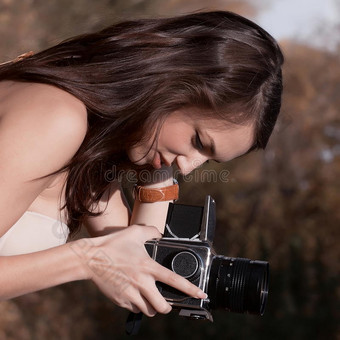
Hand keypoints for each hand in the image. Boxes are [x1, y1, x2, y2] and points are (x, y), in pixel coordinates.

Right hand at [73, 225, 205, 316]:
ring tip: (149, 298)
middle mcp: (142, 283)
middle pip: (162, 307)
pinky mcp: (120, 300)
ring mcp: (130, 294)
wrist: (91, 258)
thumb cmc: (113, 244)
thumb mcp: (135, 232)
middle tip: (166, 302)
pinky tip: (134, 295)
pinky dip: (137, 305)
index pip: (174, 280)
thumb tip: (160, 234)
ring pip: (148, 310)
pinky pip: (134, 309)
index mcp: (148, 267)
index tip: (201, 295)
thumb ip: (152, 231)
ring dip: (151, 306)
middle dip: (167, 307)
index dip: (190, 289)